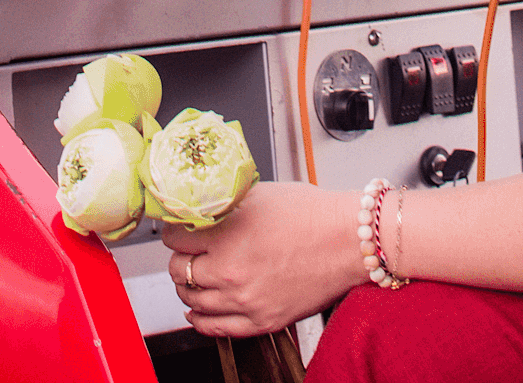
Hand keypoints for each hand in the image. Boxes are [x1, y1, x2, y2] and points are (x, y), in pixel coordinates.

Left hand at [162, 181, 361, 337]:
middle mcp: (229, 272)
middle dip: (180, 258)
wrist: (348, 241)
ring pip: (192, 299)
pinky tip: (197, 309)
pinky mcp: (262, 321)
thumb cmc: (311, 214)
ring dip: (188, 286)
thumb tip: (196, 207)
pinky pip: (215, 328)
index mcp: (225, 237)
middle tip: (189, 251)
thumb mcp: (256, 195)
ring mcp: (245, 301)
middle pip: (177, 271)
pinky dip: (200, 319)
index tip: (180, 229)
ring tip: (194, 276)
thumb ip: (222, 205)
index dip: (176, 230)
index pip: (174, 238)